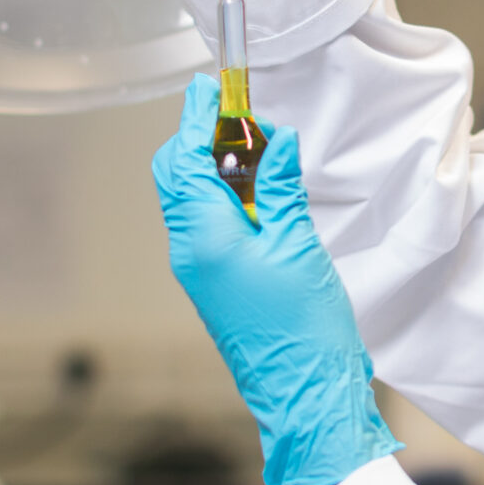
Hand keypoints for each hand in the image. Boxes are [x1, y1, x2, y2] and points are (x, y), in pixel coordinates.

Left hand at [153, 78, 398, 484]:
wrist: (306, 397)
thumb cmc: (303, 330)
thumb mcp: (299, 245)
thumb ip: (283, 187)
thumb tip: (278, 142)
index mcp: (204, 235)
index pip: (186, 157)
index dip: (199, 117)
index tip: (217, 87)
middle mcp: (190, 250)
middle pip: (177, 174)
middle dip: (203, 138)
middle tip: (246, 119)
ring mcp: (198, 269)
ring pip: (191, 198)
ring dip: (219, 167)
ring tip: (264, 154)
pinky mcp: (214, 283)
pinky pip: (206, 224)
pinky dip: (227, 197)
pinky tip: (264, 194)